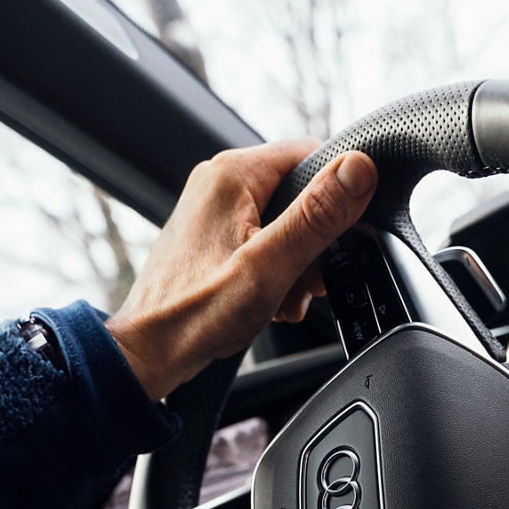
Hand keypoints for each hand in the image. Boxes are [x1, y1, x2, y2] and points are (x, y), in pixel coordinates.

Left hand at [105, 141, 376, 399]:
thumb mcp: (270, 265)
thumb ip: (317, 216)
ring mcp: (214, 211)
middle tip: (308, 282)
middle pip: (300, 194)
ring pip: (284, 223)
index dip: (339, 196)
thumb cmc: (197, 313)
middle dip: (317, 242)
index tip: (344, 238)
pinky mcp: (213, 238)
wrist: (148, 353)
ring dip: (298, 264)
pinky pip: (263, 242)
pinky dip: (276, 272)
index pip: (314, 155)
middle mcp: (220, 183)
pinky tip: (271, 301)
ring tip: (285, 298)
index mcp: (233, 174)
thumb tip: (359, 169)